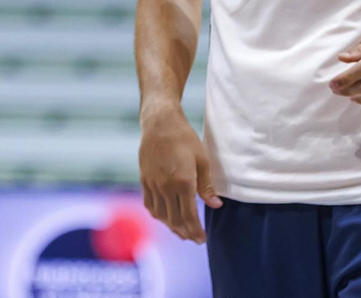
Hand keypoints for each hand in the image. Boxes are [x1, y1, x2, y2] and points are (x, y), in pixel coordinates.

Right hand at [138, 106, 221, 243]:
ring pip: (161, 215)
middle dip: (185, 233)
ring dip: (171, 227)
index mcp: (183, 182)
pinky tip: (164, 217)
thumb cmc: (185, 138)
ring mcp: (153, 184)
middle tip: (194, 239)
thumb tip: (215, 205)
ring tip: (181, 231)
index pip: (189, 216)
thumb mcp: (202, 160)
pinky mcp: (144, 179)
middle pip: (174, 220)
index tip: (202, 239)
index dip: (196, 231)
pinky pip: (149, 204)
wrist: (160, 123)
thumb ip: (207, 186)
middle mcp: (166, 187)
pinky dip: (158, 215)